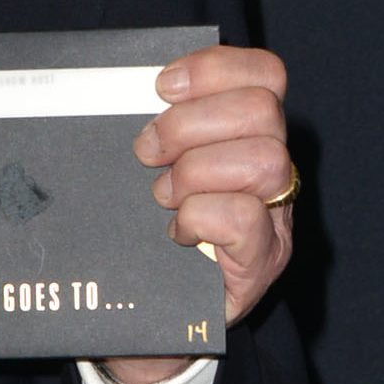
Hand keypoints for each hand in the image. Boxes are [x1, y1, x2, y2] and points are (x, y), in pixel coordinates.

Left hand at [102, 45, 293, 383]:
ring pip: (262, 159)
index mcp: (247, 132)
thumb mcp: (151, 164)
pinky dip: (201, 217)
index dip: (214, 68)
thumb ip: (153, 123)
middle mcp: (273, 168)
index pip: (265, 73)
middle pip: (261, 110)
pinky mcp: (262, 259)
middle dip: (189, 124)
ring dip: (195, 172)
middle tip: (147, 152)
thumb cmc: (147, 229)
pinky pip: (245, 217)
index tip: (160, 87)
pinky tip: (176, 230)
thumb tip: (107, 83)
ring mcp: (276, 215)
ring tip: (162, 195)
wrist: (155, 315)